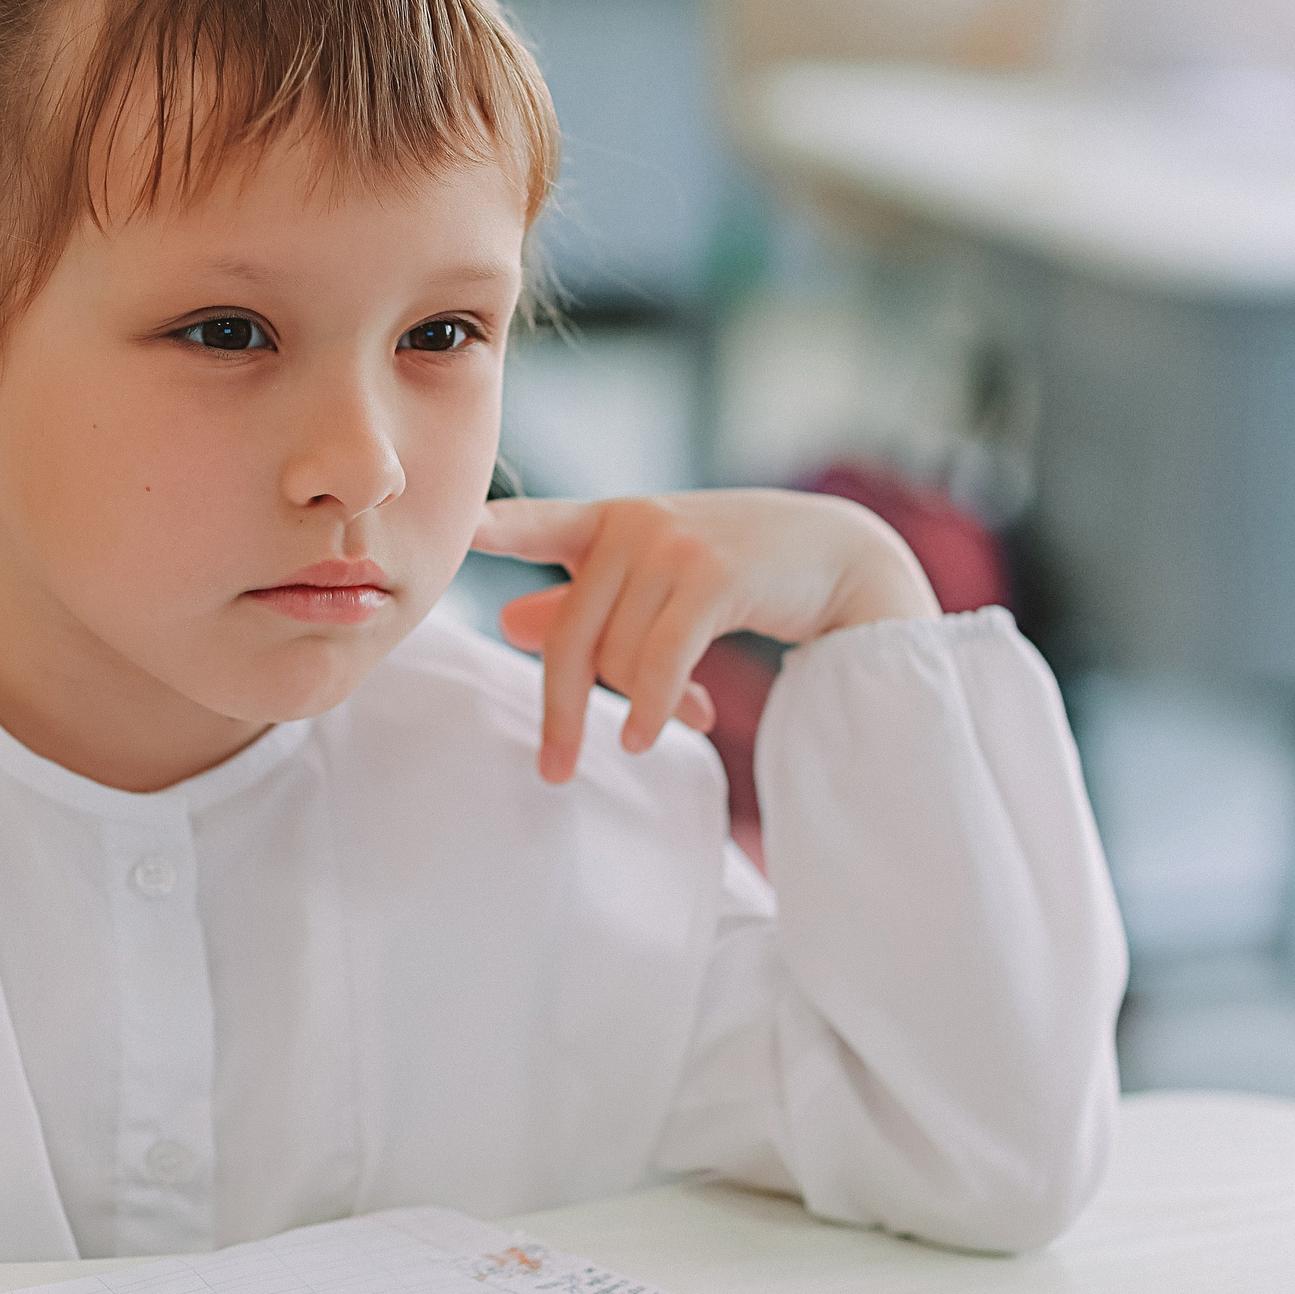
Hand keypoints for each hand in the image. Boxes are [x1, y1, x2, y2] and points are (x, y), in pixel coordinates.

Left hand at [473, 490, 935, 782]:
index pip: (536, 522)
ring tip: (674, 722)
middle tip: (554, 771)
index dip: (492, 528)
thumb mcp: (656, 578)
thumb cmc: (740, 569)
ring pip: (617, 657)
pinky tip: (648, 737)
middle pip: (569, 636)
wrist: (841, 557)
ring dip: (639, 707)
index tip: (453, 530)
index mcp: (610, 521)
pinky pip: (657, 662)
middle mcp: (634, 525)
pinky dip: (650, 708)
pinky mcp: (711, 576)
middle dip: (560, 711)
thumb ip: (584, 599)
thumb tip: (506, 621)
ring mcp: (672, 545)